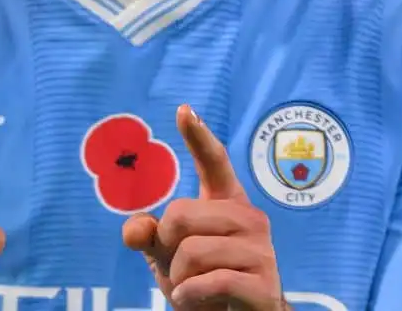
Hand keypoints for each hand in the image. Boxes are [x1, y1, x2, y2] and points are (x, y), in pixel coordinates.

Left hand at [122, 105, 284, 310]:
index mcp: (227, 202)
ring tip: (192, 287)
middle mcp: (249, 218)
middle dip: (167, 244)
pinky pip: (211, 281)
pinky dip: (189, 295)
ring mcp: (261, 250)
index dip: (198, 137)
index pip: (214, 163)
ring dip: (178, 278)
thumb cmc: (202, 281)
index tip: (183, 110)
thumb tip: (135, 229)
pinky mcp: (265, 283)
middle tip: (179, 266)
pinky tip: (193, 299)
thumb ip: (148, 234)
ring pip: (191, 251)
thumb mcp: (166, 255)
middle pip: (181, 214)